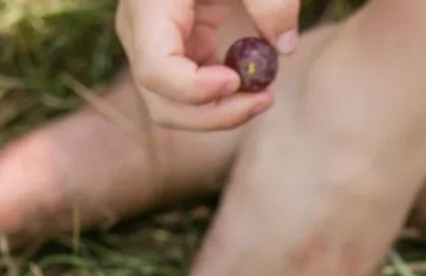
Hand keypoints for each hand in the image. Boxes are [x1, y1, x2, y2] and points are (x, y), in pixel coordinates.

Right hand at [115, 0, 299, 129]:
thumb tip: (284, 46)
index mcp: (148, 4)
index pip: (155, 69)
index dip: (193, 89)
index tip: (235, 80)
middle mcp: (141, 31)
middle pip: (163, 102)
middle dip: (215, 114)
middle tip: (264, 100)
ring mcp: (156, 45)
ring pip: (176, 107)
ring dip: (222, 112)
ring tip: (264, 95)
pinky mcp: (178, 50)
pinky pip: (195, 93)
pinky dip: (226, 98)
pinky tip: (255, 82)